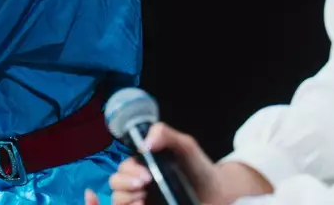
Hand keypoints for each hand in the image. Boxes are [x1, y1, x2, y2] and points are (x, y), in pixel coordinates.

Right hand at [83, 122, 269, 204]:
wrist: (218, 194)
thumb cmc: (199, 168)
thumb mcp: (185, 146)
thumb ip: (166, 135)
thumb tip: (145, 143)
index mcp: (143, 166)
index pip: (123, 168)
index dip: (128, 171)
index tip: (145, 176)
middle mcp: (139, 184)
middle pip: (115, 184)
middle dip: (124, 184)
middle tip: (143, 187)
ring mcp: (143, 199)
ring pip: (118, 199)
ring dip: (125, 198)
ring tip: (142, 200)